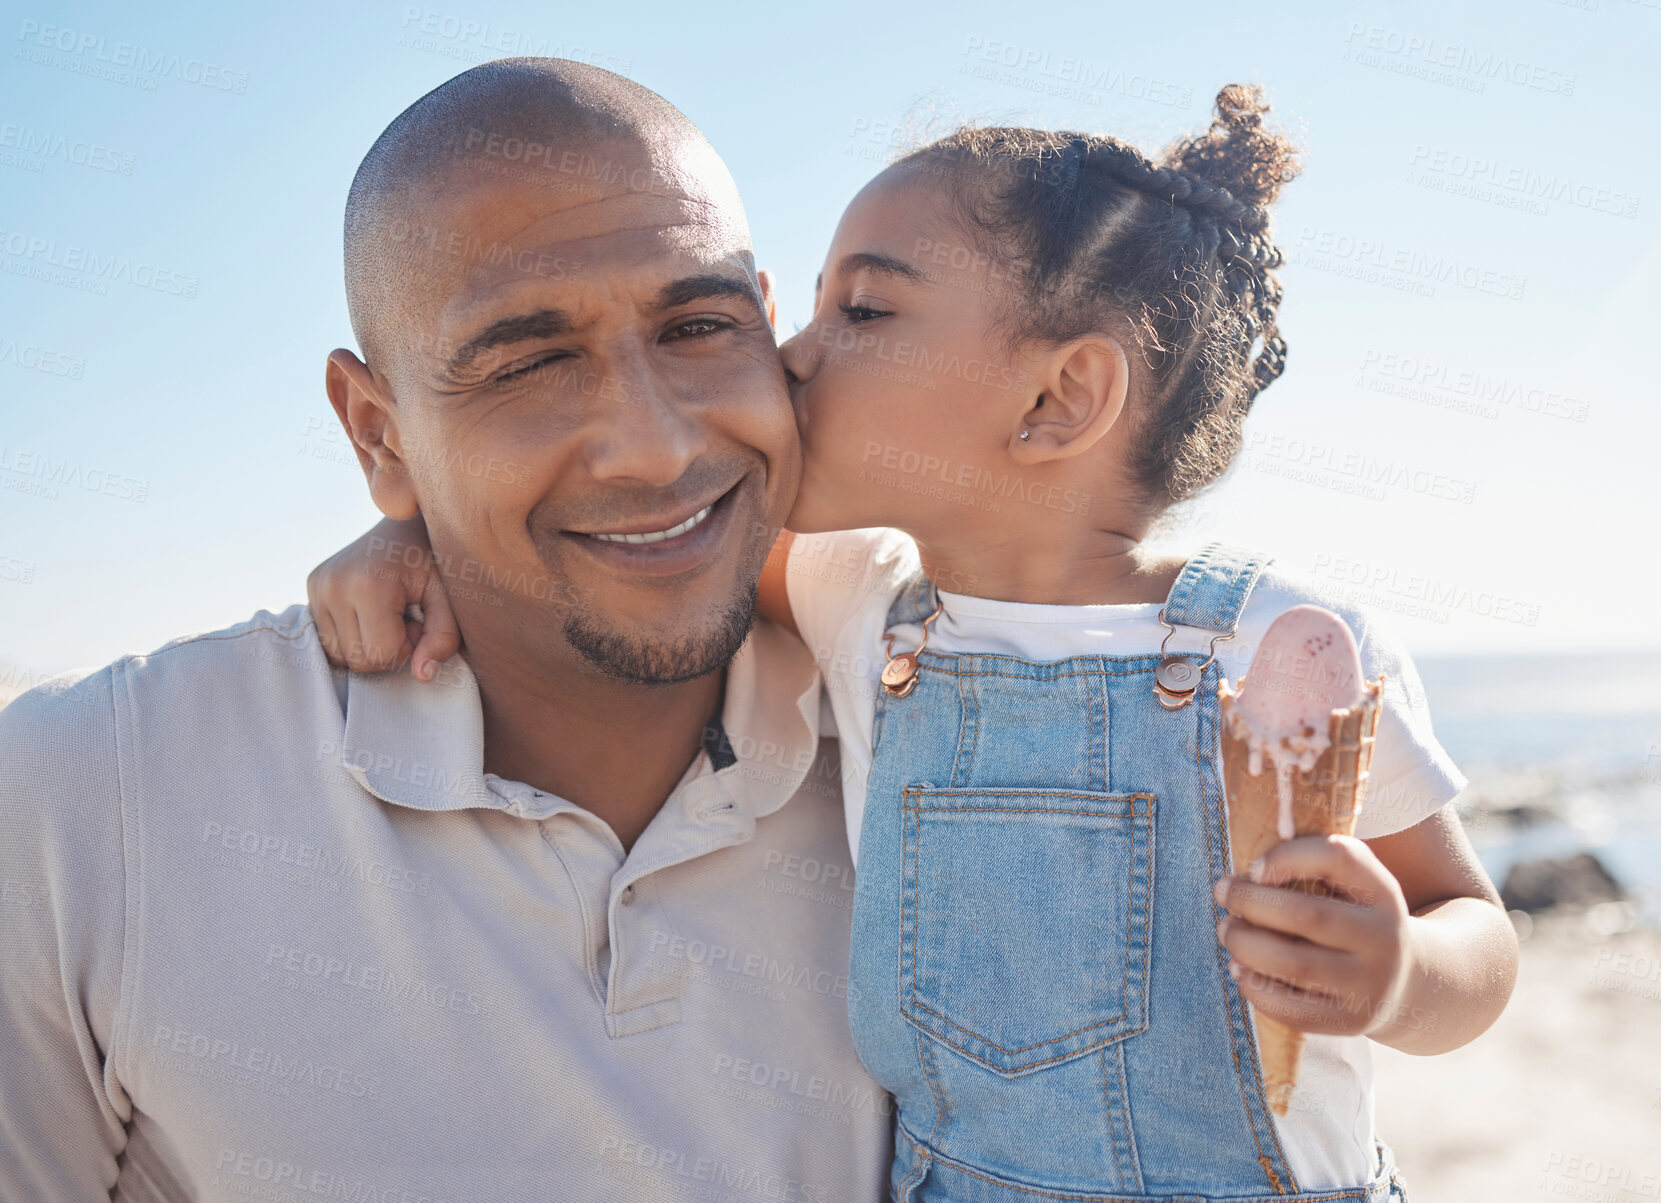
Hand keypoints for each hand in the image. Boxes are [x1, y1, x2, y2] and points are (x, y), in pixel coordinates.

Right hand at [305, 516, 459, 680]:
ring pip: (340, 655)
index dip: (409, 647)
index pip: (381, 655)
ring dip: (369, 644)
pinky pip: (328, 640)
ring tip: (390, 613)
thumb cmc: (437, 560)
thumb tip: (422, 676)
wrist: (410, 522)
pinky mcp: (312, 586)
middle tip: (407, 617)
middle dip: (388, 649)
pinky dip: (352, 636)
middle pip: (357, 660)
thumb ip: (443, 637)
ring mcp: (317, 584)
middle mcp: (333, 584)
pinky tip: (371, 612)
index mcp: (368, 584)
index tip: (420, 620)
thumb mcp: (451, 597)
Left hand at [1214, 834, 1413, 1037]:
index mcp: (1383, 892)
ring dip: (1246, 945)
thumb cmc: (1352, 917)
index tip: (1252, 866)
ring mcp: (1370, 984)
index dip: (1286, 856)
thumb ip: (1310, 860)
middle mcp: (1385, 938)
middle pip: (1308, 915)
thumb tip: (1265, 850)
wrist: (1404, 981)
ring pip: (1294, 965)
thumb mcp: (1348, 884)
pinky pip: (1293, 1009)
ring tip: (1227, 931)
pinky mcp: (1350, 1020)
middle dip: (1251, 902)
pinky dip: (1255, 987)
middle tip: (1223, 893)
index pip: (1339, 858)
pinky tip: (1239, 969)